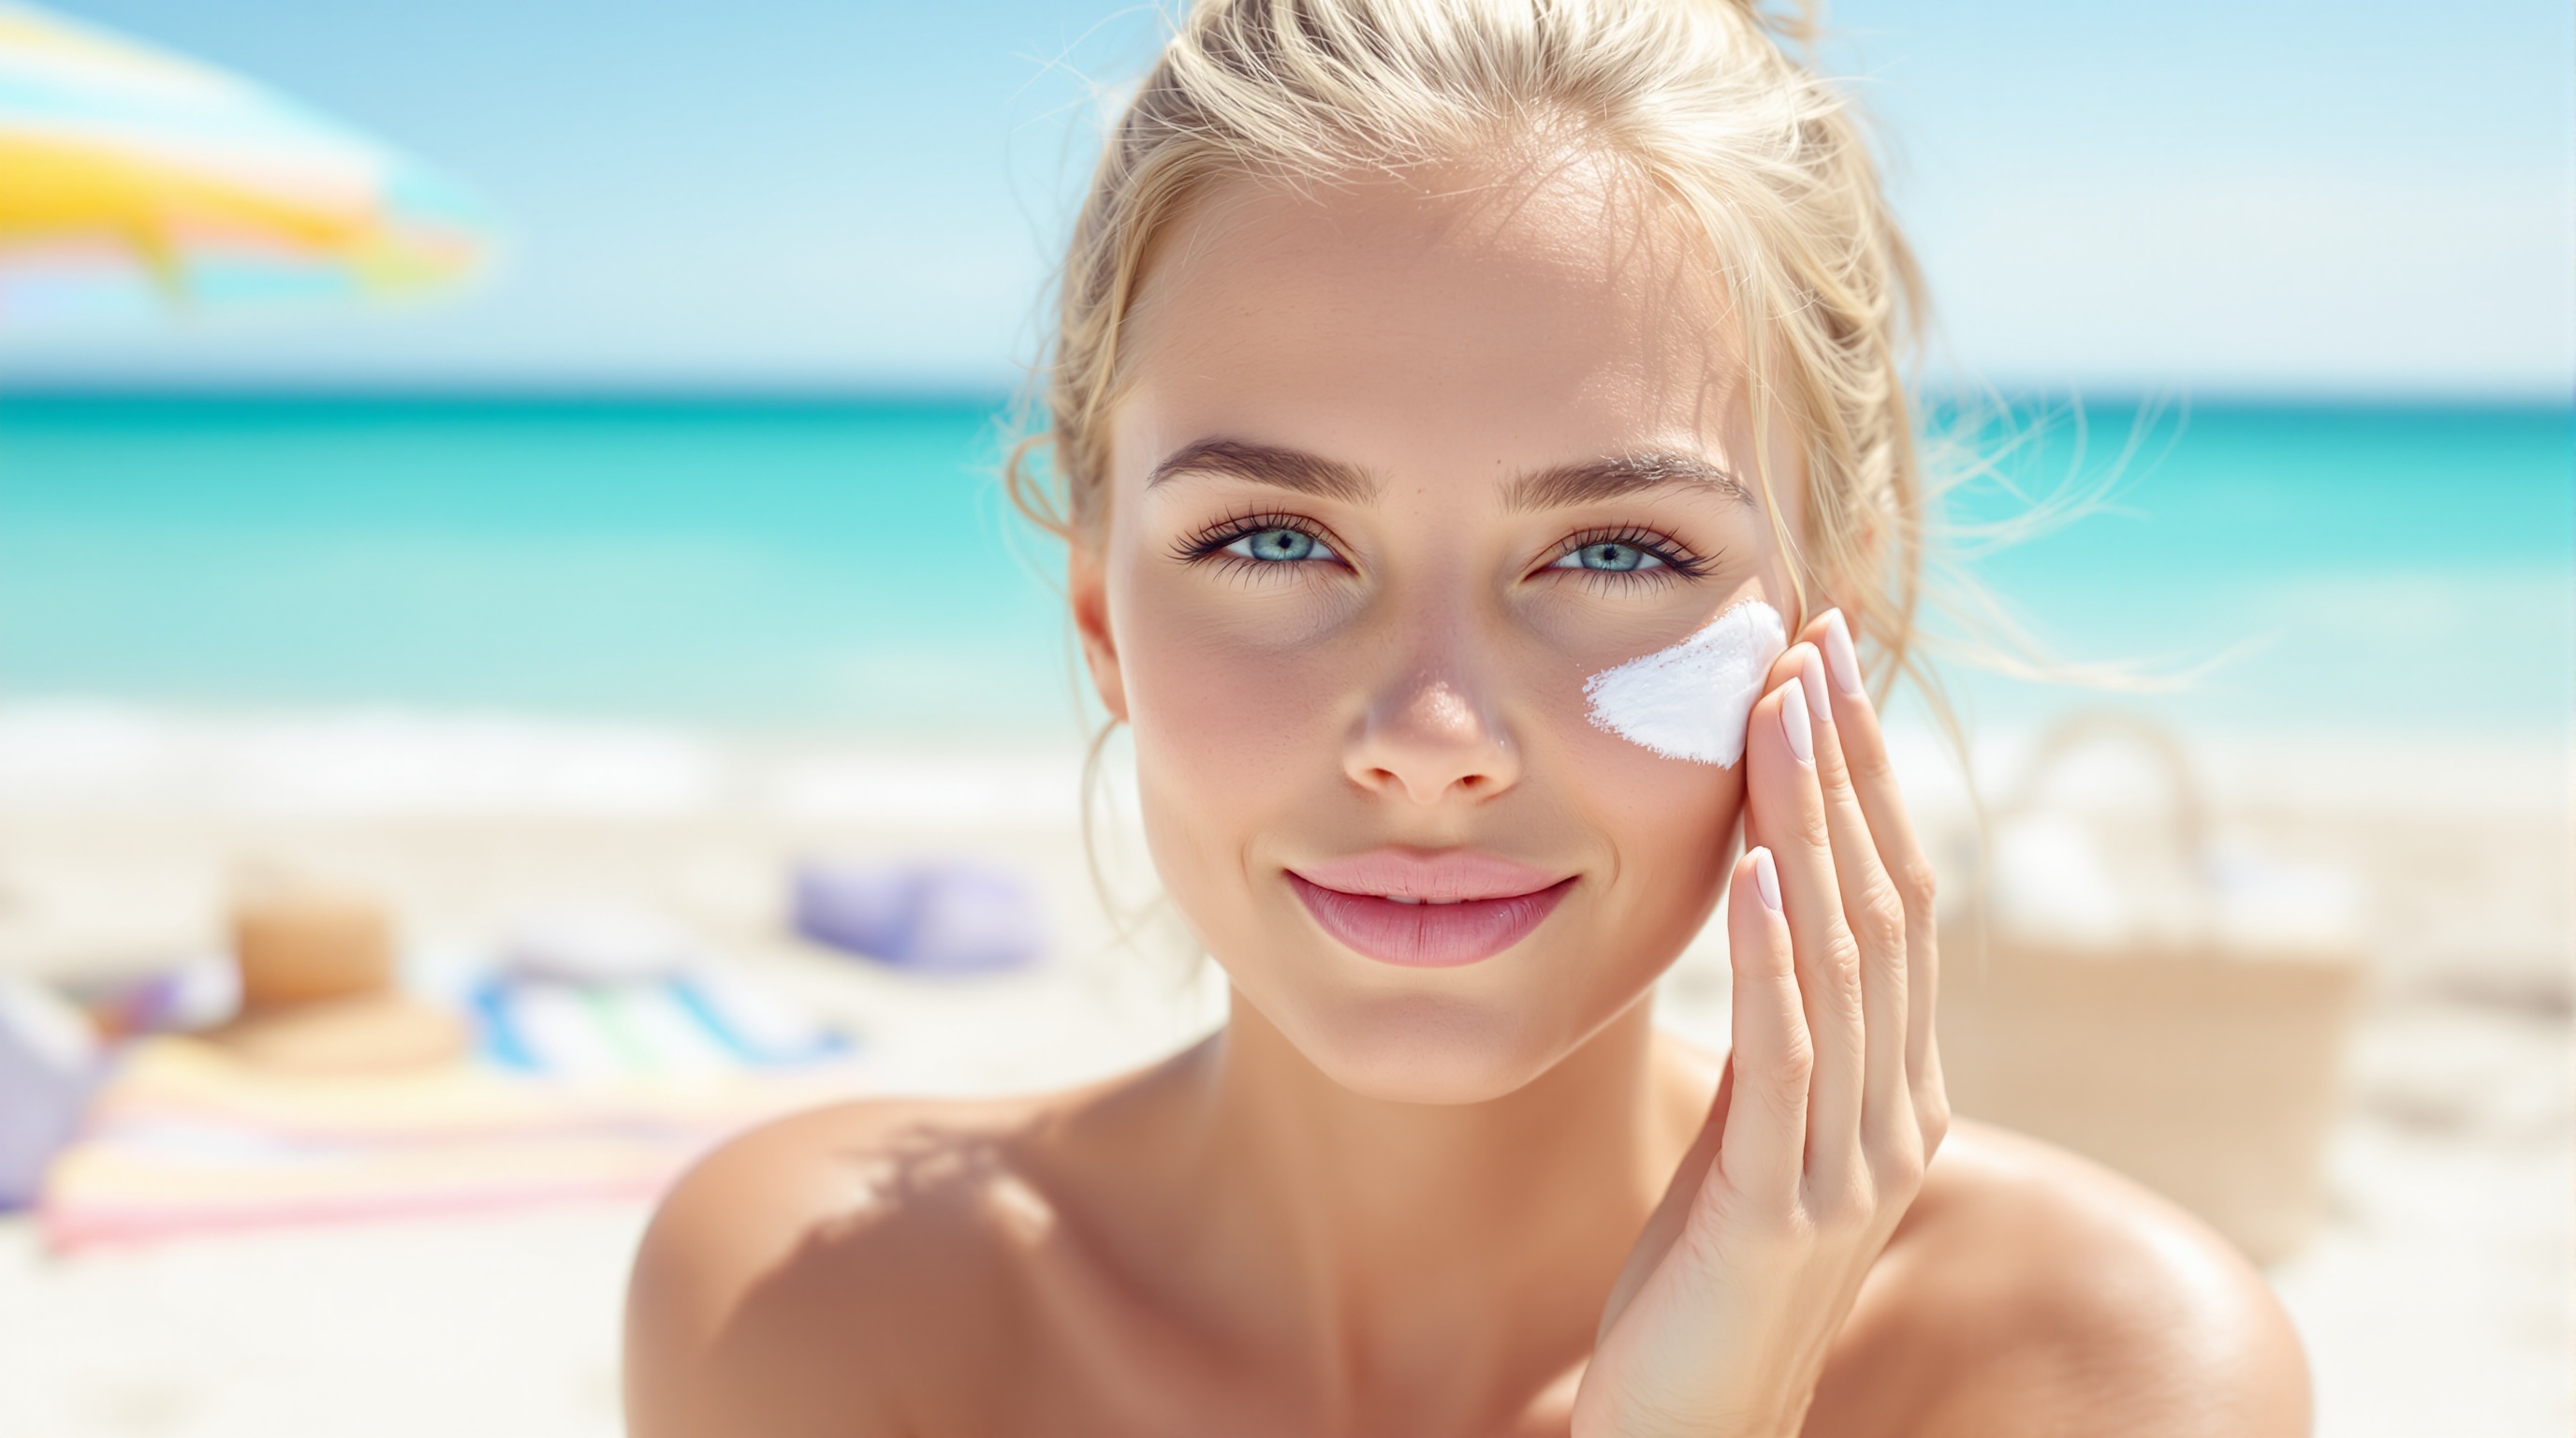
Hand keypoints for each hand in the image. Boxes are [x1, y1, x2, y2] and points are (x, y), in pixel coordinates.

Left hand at [1573, 610, 1949, 1437]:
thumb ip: (1782, 1042)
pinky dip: (1776, 959)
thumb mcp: (1753, 1137)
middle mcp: (1900, 1114)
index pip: (1895, 900)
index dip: (1864, 780)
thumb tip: (1770, 920)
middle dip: (1847, 767)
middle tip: (1811, 644)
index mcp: (1898, 1089)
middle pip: (1887, 903)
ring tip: (1779, 715)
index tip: (1821, 666)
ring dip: (1811, 826)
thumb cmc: (1709, 1282)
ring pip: (1844, 960)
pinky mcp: (1780, 1211)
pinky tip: (1757, 871)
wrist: (1695, 1432)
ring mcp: (1852, 1164)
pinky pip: (1788, 1062)